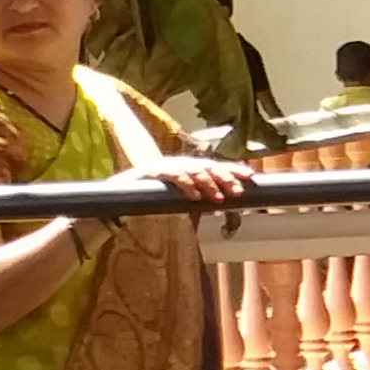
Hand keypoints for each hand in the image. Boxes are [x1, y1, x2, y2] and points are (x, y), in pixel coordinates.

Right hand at [134, 152, 252, 206]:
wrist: (117, 198)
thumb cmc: (151, 199)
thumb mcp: (180, 199)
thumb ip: (198, 200)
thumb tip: (221, 205)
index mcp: (189, 169)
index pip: (215, 166)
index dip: (233, 169)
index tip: (251, 176)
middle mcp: (180, 164)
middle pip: (207, 166)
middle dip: (225, 177)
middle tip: (238, 191)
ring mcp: (166, 166)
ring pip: (193, 170)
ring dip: (208, 184)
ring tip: (218, 198)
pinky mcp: (152, 172)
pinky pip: (173, 176)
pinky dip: (186, 185)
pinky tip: (195, 196)